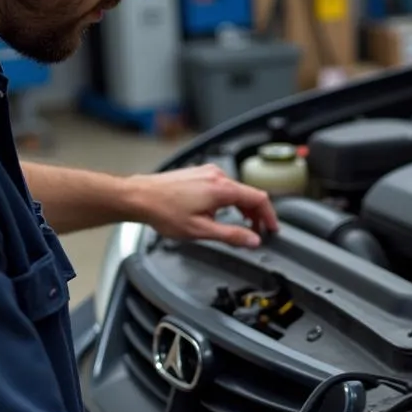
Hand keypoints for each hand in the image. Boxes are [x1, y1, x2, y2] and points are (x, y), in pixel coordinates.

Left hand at [124, 165, 278, 248]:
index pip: (259, 199)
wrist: (139, 197)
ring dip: (242, 207)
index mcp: (222, 188)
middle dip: (256, 214)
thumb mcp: (201, 230)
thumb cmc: (164, 211)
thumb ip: (231, 235)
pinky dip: (229, 200)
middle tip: (257, 231)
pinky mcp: (198, 173)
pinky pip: (222, 186)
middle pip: (248, 194)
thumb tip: (253, 240)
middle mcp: (217, 175)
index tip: (273, 228)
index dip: (270, 216)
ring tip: (239, 224)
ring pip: (235, 189)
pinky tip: (220, 212)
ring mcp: (207, 172)